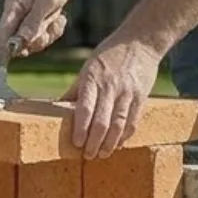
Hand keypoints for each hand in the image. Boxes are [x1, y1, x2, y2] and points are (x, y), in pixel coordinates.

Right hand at [0, 0, 70, 57]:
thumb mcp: (46, 1)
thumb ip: (33, 21)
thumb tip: (22, 41)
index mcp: (13, 8)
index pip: (2, 34)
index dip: (9, 47)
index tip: (24, 52)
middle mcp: (16, 16)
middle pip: (19, 42)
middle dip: (36, 41)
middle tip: (49, 29)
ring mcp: (25, 20)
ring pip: (33, 42)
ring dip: (48, 35)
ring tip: (58, 20)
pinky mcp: (35, 23)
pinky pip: (43, 37)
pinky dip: (54, 31)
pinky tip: (60, 19)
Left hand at [65, 39, 160, 158]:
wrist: (140, 42)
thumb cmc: (109, 55)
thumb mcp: (88, 68)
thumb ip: (76, 90)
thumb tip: (56, 108)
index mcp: (92, 79)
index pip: (84, 109)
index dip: (80, 129)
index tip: (76, 143)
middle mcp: (110, 87)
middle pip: (101, 122)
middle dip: (94, 143)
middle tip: (88, 155)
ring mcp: (126, 93)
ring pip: (118, 126)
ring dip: (109, 144)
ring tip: (102, 154)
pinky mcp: (141, 97)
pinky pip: (133, 121)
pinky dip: (125, 136)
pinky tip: (119, 144)